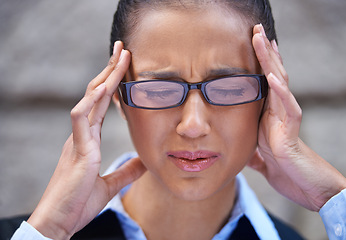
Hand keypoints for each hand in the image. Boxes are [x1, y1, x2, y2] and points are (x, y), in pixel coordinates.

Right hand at [27, 41, 146, 238]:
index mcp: (90, 140)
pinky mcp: (77, 149)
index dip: (114, 85)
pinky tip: (104, 86)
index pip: (104, 105)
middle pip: (98, 95)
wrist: (60, 222)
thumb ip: (126, 171)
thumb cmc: (78, 202)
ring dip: (105, 77)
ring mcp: (79, 139)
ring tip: (119, 56)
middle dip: (110, 70)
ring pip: (91, 99)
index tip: (125, 67)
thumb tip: (143, 162)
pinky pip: (81, 118)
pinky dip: (92, 101)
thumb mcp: (110, 184)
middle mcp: (84, 134)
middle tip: (123, 48)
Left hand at [248, 24, 345, 210]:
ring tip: (262, 38)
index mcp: (270, 117)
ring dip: (270, 61)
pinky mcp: (292, 131)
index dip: (260, 64)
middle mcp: (279, 113)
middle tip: (256, 30)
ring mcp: (287, 120)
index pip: (265, 84)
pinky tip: (271, 74)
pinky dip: (279, 90)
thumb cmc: (287, 172)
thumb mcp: (262, 159)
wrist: (305, 189)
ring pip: (279, 83)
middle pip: (272, 76)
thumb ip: (253, 151)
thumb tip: (243, 153)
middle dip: (264, 53)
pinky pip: (287, 107)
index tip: (253, 44)